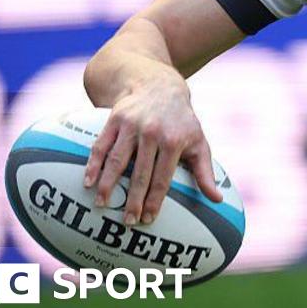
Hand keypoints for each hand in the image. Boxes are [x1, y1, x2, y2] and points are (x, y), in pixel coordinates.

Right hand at [82, 77, 222, 224]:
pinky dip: (93, 164)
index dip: (154, 200)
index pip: (163, 178)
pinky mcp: (114, 120)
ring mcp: (131, 126)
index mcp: (174, 141)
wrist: (159, 86)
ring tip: (102, 204)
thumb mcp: (198, 142)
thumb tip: (217, 200)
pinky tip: (88, 182)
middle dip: (132, 199)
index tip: (148, 219)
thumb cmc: (182, 121)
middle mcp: (152, 133)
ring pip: (117, 160)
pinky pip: (101, 145)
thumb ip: (205, 172)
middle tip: (127, 221)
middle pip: (140, 173)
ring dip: (108, 184)